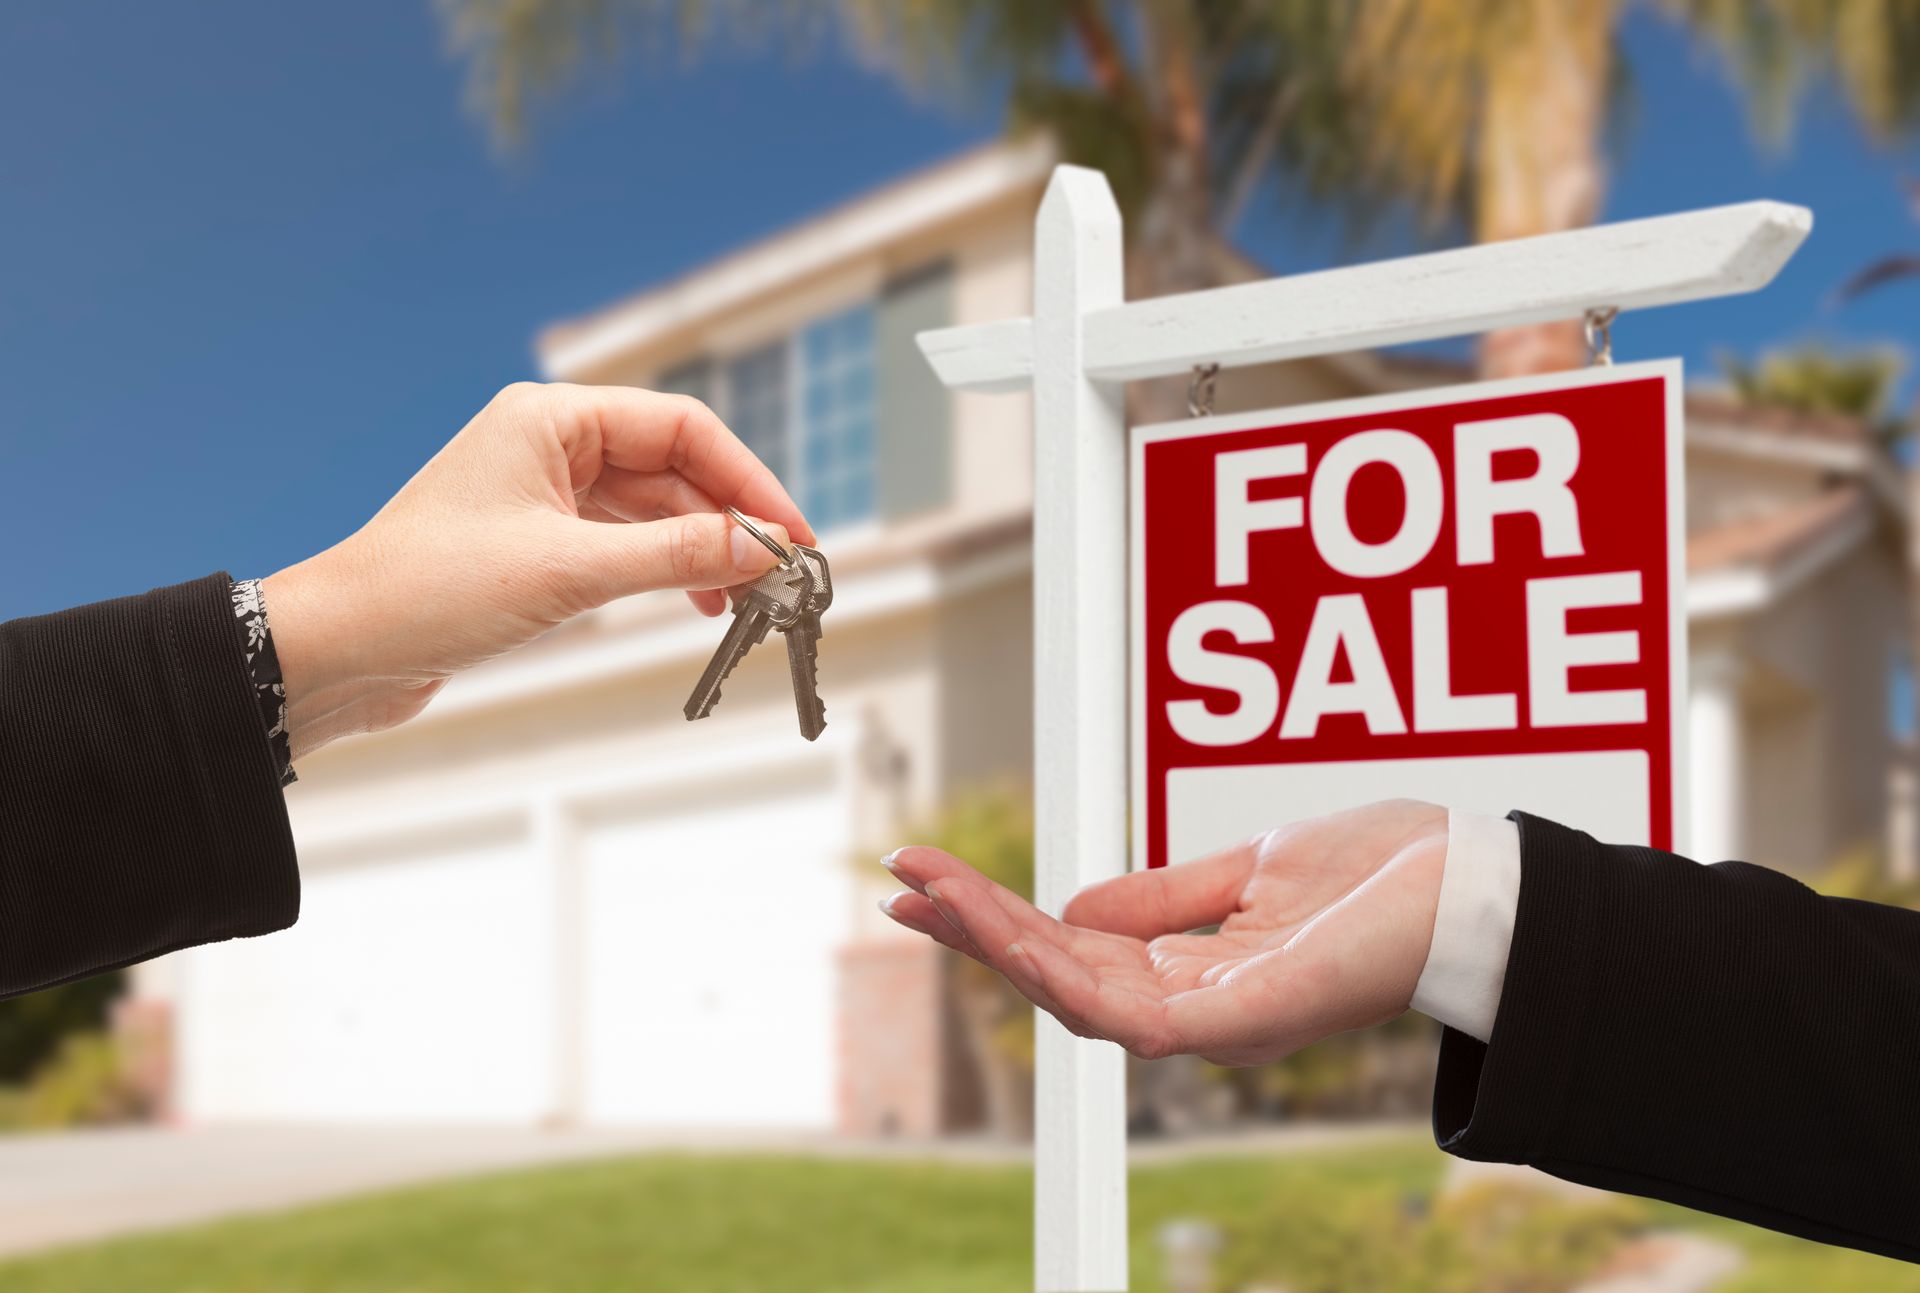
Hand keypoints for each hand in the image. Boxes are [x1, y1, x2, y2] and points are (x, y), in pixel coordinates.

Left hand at [263, 382, 813, 758]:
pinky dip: (665, 571)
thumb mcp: (569, 572)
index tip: (790, 533)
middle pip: (673, 468)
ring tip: (744, 600)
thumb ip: (674, 557)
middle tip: (782, 574)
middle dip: (730, 519)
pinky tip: (695, 603)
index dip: (746, 480)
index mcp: (549, 418)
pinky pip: (623, 545)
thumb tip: (761, 549)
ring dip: (701, 552)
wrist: (340, 649)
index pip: (681, 428)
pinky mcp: (536, 545)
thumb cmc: (427, 590)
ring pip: (652, 511)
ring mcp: (542, 495)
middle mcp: (549, 445)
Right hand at [878, 800, 1447, 1064]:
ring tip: (931, 896)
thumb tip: (1071, 907)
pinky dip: (1066, 978)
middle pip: (1057, 975)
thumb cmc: (1386, 874)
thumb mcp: (1250, 869)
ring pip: (1078, 998)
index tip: (926, 874)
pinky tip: (1016, 941)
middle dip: (975, 931)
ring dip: (999, 946)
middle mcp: (1196, 1006)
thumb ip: (1163, 895)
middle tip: (900, 881)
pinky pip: (1134, 1016)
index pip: (1070, 949)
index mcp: (1194, 968)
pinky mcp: (1245, 1022)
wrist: (1479, 881)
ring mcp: (1219, 1020)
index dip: (995, 916)